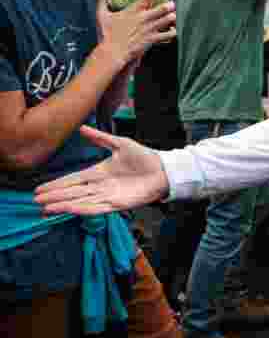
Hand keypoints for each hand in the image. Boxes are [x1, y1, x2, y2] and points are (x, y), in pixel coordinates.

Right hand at [34, 126, 168, 215]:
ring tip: (46, 208)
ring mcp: (108, 196)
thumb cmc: (144, 157)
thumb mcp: (120, 144)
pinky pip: (97, 208)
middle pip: (72, 193)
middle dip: (54, 197)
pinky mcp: (118, 204)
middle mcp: (100, 186)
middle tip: (36, 201)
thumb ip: (100, 138)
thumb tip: (81, 128)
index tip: (39, 190)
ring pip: (81, 202)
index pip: (72, 180)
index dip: (56, 185)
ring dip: (64, 205)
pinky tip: (69, 209)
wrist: (163, 170)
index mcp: (98, 173)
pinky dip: (82, 209)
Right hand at [97, 0, 175, 65]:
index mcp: (133, 10)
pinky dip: (172, 32)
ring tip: (174, 16)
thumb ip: (101, 3)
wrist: (112, 50)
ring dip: (172, 18)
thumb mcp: (102, 16)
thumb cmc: (107, 34)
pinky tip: (175, 31)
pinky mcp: (151, 39)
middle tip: (173, 4)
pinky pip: (167, 35)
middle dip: (169, 5)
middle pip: (161, 8)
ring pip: (166, 20)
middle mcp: (143, 18)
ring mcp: (148, 29)